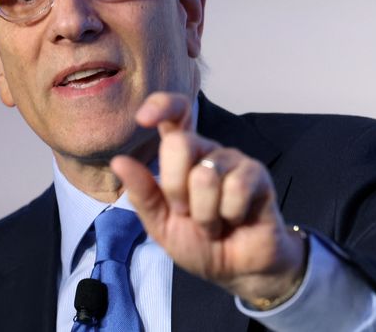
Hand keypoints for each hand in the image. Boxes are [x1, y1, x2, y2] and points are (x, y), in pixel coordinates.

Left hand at [110, 92, 306, 304]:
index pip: (174, 113)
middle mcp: (206, 150)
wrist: (236, 269)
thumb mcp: (160, 223)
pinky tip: (235, 220)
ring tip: (213, 224)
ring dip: (204, 214)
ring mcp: (232, 160)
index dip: (160, 106)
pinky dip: (229, 215)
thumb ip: (142, 193)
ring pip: (205, 175)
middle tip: (186, 213)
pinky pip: (236, 188)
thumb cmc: (197, 242)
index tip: (143, 118)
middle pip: (179, 143)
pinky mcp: (257, 174)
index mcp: (181, 155)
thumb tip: (118, 161)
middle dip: (175, 189)